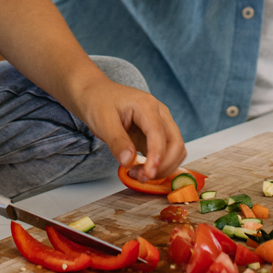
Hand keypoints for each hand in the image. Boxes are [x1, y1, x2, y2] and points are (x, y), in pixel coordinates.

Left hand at [68, 76, 185, 183]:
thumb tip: (128, 161)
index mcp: (146, 105)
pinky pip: (168, 152)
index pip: (159, 133)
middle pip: (175, 143)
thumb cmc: (99, 103)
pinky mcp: (157, 134)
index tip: (148, 174)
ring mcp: (161, 123)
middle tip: (141, 177)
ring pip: (176, 149)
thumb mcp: (103, 122)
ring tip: (138, 175)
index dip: (157, 156)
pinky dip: (160, 165)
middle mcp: (160, 113)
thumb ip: (117, 141)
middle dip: (163, 165)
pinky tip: (142, 170)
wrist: (97, 94)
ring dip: (164, 167)